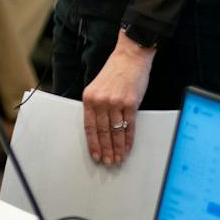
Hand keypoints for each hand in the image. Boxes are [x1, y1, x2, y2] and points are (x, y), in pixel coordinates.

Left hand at [81, 32, 154, 165]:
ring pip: (115, 132)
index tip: (95, 155)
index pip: (89, 127)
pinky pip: (129, 127)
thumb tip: (98, 129)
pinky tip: (127, 148)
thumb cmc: (115, 72)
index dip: (92, 143)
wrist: (130, 57)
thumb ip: (96, 105)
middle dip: (105, 150)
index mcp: (89, 98)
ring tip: (118, 159)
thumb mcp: (97, 87)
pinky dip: (128, 140)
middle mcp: (100, 101)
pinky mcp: (130, 103)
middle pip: (102, 132)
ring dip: (117, 148)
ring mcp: (115, 103)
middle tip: (108, 162)